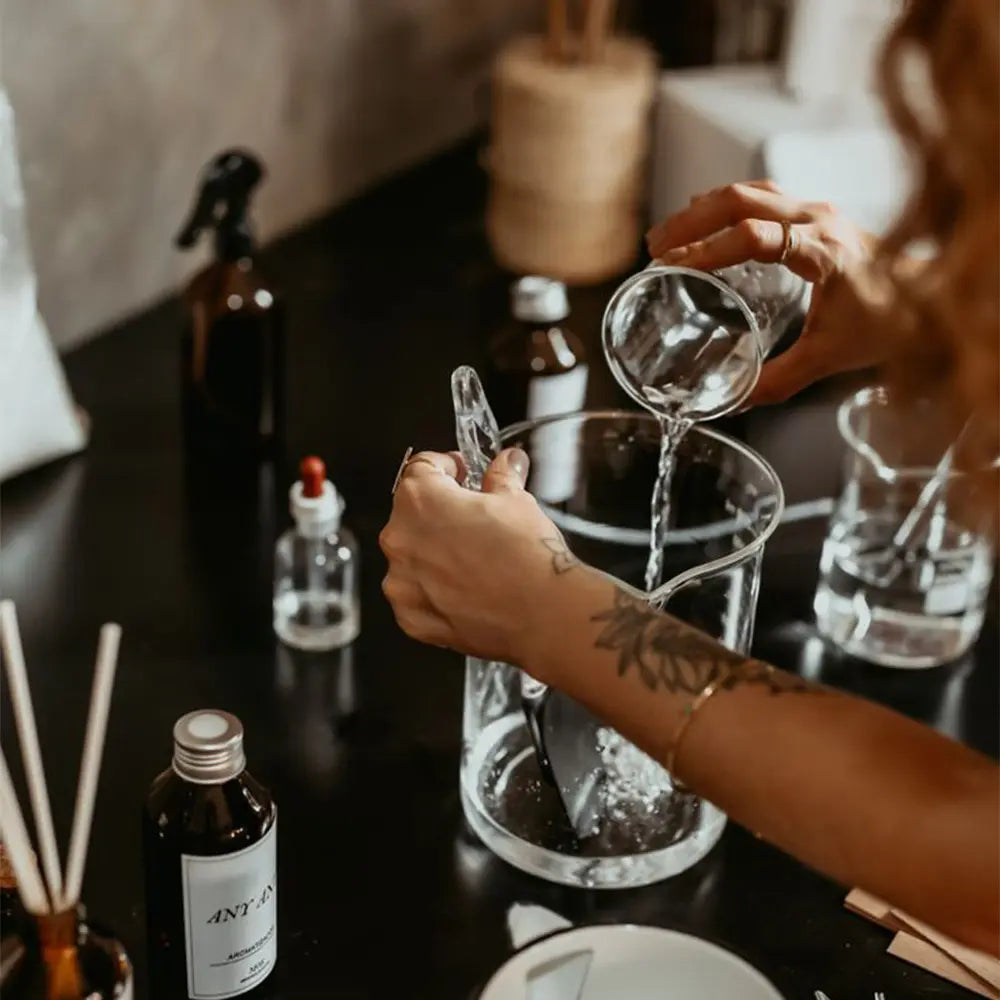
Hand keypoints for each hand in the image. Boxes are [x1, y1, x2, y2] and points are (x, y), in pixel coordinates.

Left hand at [380, 448, 562, 666]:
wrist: (541, 613)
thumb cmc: (527, 556)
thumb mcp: (517, 501)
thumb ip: (501, 477)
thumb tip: (506, 464)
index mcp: (420, 500)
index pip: (420, 469)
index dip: (445, 467)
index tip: (461, 473)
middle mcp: (400, 539)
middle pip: (411, 514)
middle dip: (439, 513)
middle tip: (473, 520)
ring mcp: (401, 582)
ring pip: (411, 557)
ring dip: (433, 553)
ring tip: (471, 559)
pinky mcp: (410, 616)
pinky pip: (415, 595)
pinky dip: (434, 591)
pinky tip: (465, 589)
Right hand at [647, 181, 884, 405]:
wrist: (930, 301)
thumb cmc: (887, 324)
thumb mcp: (829, 357)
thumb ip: (778, 381)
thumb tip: (734, 400)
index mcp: (823, 250)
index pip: (755, 237)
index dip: (708, 250)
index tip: (674, 266)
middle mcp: (819, 220)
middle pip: (742, 199)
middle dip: (691, 220)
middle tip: (656, 247)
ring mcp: (817, 211)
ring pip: (750, 191)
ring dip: (704, 208)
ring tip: (669, 235)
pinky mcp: (814, 215)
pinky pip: (762, 197)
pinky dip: (726, 207)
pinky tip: (705, 225)